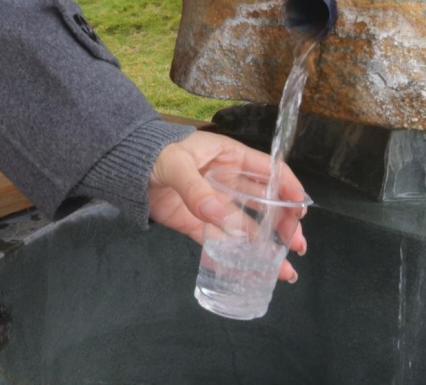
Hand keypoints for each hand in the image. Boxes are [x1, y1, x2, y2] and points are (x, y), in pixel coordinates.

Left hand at [148, 131, 307, 282]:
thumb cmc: (153, 153)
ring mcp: (215, 205)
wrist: (123, 168)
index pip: (270, 172)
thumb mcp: (176, 163)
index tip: (302, 209)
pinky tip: (252, 272)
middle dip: (285, 224)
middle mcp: (229, 182)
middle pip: (266, 204)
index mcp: (231, 158)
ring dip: (267, 247)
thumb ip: (196, 188)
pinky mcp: (197, 225)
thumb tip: (221, 216)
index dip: (289, 189)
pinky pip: (221, 243)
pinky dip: (236, 258)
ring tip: (284, 269)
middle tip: (298, 245)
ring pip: (248, 228)